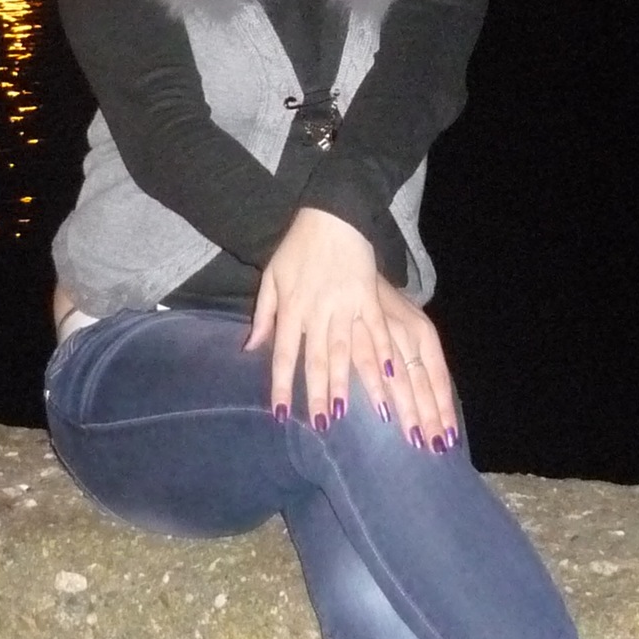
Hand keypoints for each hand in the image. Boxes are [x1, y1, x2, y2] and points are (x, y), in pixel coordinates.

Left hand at [245, 208, 459, 449]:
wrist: (332, 214)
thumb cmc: (298, 247)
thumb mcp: (272, 276)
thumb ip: (263, 315)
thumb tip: (251, 349)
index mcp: (292, 307)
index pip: (285, 354)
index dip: (282, 385)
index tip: (282, 414)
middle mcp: (318, 310)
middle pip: (317, 359)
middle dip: (319, 394)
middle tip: (323, 424)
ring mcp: (346, 304)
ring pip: (347, 350)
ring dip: (349, 382)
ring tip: (353, 412)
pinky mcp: (368, 295)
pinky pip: (376, 328)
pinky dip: (382, 351)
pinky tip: (388, 375)